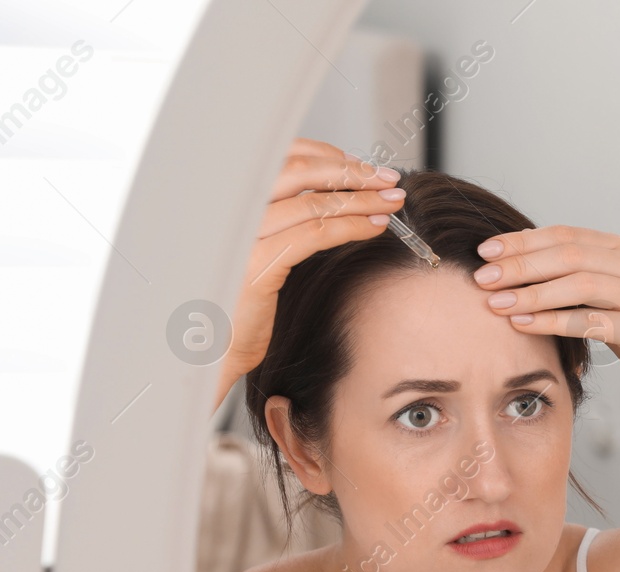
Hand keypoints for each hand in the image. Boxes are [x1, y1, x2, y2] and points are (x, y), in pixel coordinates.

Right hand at [214, 138, 407, 409]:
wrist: (211, 351)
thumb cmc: (241, 306)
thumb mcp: (263, 251)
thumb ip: (286, 220)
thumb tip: (333, 195)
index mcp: (232, 199)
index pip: (281, 158)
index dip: (327, 156)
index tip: (362, 165)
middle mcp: (231, 209)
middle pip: (299, 172)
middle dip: (350, 172)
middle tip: (387, 179)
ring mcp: (241, 234)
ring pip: (313, 203)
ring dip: (360, 199)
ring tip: (390, 203)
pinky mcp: (256, 263)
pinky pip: (314, 234)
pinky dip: (351, 227)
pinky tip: (374, 227)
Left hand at [469, 225, 619, 409]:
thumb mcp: (602, 297)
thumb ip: (570, 276)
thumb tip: (511, 258)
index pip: (565, 236)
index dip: (523, 241)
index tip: (484, 251)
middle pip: (570, 256)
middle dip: (521, 266)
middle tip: (483, 278)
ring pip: (580, 286)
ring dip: (532, 293)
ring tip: (496, 303)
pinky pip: (591, 322)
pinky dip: (552, 321)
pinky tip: (522, 323)